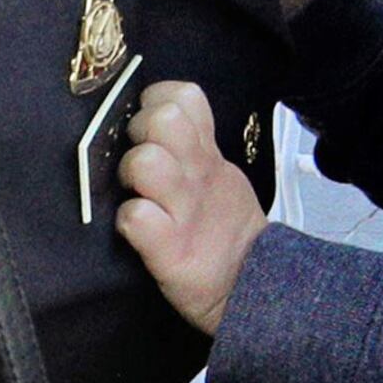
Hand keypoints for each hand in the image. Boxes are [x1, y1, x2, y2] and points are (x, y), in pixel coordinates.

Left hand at [114, 80, 268, 332]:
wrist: (252, 285)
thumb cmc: (221, 231)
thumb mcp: (218, 177)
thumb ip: (189, 147)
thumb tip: (143, 121)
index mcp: (207, 155)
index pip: (183, 96)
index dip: (156, 102)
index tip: (149, 125)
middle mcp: (196, 175)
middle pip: (163, 119)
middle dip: (140, 132)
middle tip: (139, 157)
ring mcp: (184, 212)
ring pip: (146, 162)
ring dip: (132, 173)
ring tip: (136, 191)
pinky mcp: (170, 251)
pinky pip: (137, 217)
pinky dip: (129, 220)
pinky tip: (137, 228)